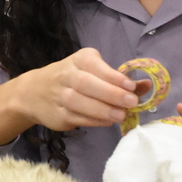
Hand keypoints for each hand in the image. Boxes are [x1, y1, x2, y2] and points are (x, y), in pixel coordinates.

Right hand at [0, 47, 144, 145]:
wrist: (33, 92)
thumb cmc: (72, 78)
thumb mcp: (93, 71)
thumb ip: (121, 80)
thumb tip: (148, 86)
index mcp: (79, 60)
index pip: (96, 67)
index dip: (114, 77)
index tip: (131, 87)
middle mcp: (67, 75)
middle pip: (87, 84)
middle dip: (111, 94)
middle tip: (131, 103)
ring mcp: (60, 96)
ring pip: (81, 103)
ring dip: (103, 110)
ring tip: (121, 115)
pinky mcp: (58, 115)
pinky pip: (78, 118)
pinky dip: (95, 120)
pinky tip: (108, 121)